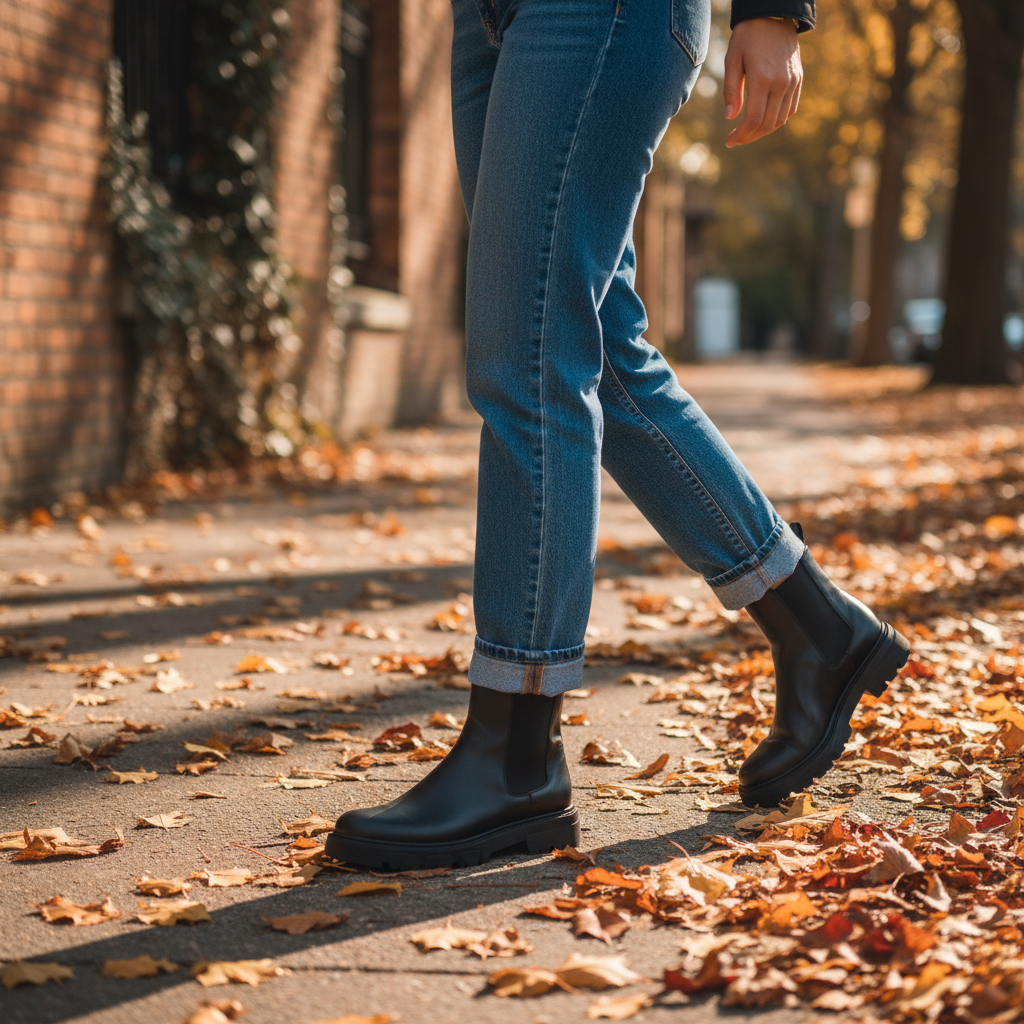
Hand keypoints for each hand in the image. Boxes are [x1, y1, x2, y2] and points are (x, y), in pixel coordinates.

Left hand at [723, 18, 802, 147]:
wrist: (774, 16)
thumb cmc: (748, 37)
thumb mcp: (732, 59)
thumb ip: (731, 90)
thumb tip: (730, 118)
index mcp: (762, 79)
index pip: (753, 119)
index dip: (741, 135)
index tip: (729, 141)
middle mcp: (781, 83)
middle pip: (767, 124)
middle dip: (749, 137)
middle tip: (735, 140)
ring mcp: (792, 82)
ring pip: (779, 120)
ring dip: (763, 131)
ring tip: (747, 133)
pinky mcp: (798, 80)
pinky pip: (790, 109)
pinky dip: (776, 121)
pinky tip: (763, 122)